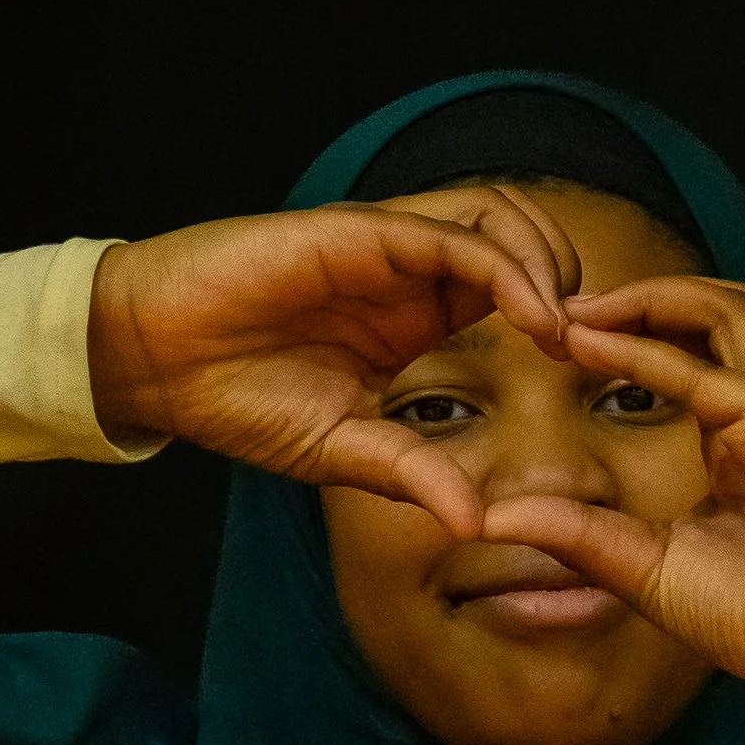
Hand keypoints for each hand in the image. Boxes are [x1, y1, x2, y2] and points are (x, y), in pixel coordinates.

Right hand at [88, 192, 577, 535]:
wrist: (150, 359)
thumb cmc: (235, 395)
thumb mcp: (339, 449)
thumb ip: (409, 473)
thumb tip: (476, 524)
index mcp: (415, 315)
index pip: (514, 292)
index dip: (561, 322)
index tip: (592, 374)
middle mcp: (411, 272)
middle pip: (525, 240)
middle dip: (573, 282)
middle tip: (593, 344)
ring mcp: (386, 246)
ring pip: (500, 219)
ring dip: (548, 265)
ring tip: (563, 329)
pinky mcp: (358, 232)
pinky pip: (451, 235)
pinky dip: (503, 267)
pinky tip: (530, 316)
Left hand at [480, 273, 744, 744]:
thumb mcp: (642, 566)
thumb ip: (575, 533)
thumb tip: (492, 517)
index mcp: (737, 436)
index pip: (686, 351)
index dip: (620, 336)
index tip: (552, 340)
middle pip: (711, 311)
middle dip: (633, 297)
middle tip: (555, 307)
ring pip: (726, 309)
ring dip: (646, 298)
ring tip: (575, 310)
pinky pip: (712, 372)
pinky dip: (647, 352)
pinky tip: (593, 347)